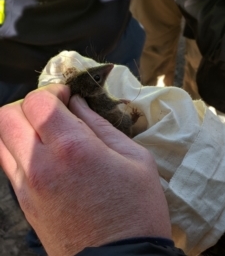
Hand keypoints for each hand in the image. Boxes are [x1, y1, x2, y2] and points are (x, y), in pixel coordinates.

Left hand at [0, 84, 170, 255]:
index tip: (68, 96)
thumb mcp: (135, 158)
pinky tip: (48, 153)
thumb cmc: (137, 208)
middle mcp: (41, 165)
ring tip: (51, 131)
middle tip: (57, 110)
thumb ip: (102, 125)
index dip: (52, 91)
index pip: (38, 102)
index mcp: (73, 149)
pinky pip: (8, 162)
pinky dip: (21, 147)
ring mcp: (27, 187)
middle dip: (31, 104)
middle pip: (8, 116)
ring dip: (22, 125)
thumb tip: (79, 103)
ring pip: (1, 138)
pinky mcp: (24, 203)